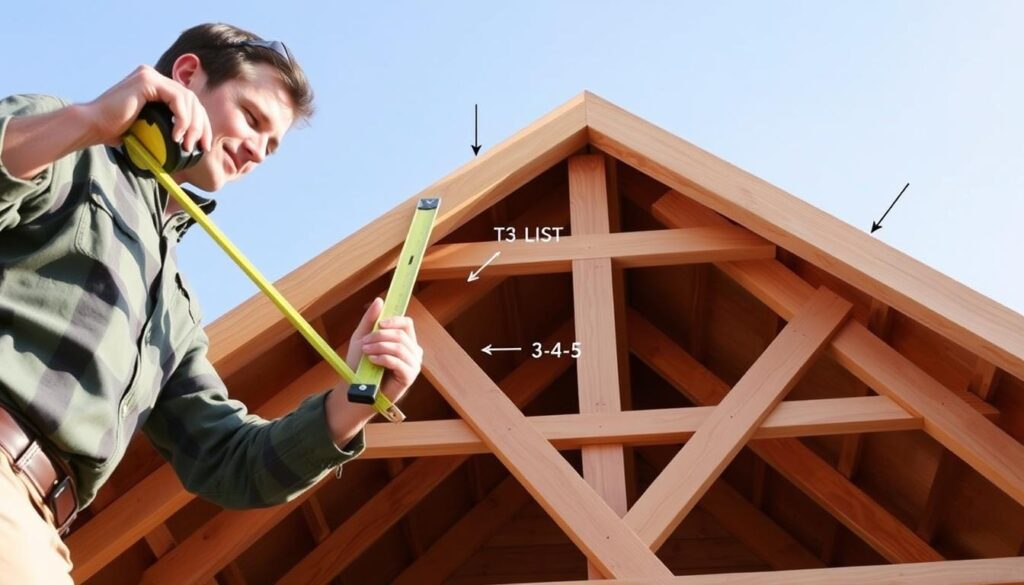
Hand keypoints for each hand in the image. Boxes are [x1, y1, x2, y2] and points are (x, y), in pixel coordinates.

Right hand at [81, 64, 211, 151]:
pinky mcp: (147, 80)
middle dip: (202, 125)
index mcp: (156, 87)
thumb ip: (166, 128)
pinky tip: (177, 135)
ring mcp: (150, 75)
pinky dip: (182, 118)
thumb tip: (190, 144)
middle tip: (201, 147)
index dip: (202, 124)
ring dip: (193, 124)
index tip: (204, 145)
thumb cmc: (116, 132)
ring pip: (188, 99)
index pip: (190, 103)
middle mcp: (154, 77)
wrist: (92, 126)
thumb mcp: (150, 130)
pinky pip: (177, 98)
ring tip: (187, 145)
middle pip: (193, 100)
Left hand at [345, 298, 421, 404]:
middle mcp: (413, 351)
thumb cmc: (360, 365)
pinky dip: (383, 359)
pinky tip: (372, 361)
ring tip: (366, 352)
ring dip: (379, 347)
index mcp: (404, 341)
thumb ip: (370, 320)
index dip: (394, 321)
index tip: (378, 325)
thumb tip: (380, 300)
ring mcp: (413, 364)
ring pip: (399, 347)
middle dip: (380, 337)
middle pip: (401, 335)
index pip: (407, 323)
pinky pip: (398, 362)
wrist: (356, 390)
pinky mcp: (409, 377)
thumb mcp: (361, 338)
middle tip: (364, 343)